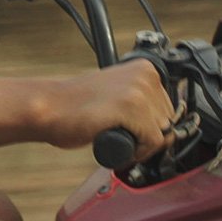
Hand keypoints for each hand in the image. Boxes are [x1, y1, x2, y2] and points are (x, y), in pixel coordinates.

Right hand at [38, 60, 175, 160]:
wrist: (49, 108)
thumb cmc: (78, 106)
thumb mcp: (118, 95)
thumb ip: (143, 104)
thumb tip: (172, 129)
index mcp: (144, 68)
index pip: (169, 109)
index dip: (152, 127)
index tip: (134, 133)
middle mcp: (145, 75)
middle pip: (169, 121)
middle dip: (149, 136)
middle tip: (124, 138)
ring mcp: (139, 90)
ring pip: (163, 133)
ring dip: (143, 145)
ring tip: (119, 140)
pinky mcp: (131, 107)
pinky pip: (153, 141)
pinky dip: (138, 152)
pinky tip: (118, 144)